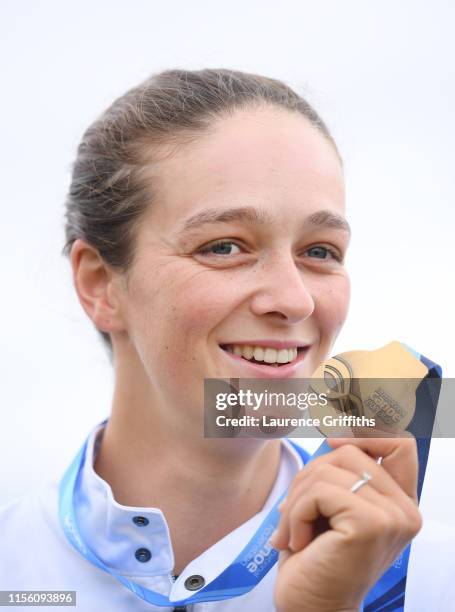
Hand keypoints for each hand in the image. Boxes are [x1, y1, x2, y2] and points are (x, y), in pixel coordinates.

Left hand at [271, 437, 421, 611]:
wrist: (310, 609)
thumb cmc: (315, 557)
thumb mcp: (331, 505)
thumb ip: (342, 472)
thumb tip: (337, 435)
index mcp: (399, 502)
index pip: (399, 443)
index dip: (366, 430)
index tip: (331, 442)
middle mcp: (405, 509)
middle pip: (349, 450)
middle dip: (309, 475)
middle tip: (293, 513)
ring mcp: (392, 517)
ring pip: (327, 469)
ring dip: (296, 499)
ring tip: (292, 533)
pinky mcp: (371, 524)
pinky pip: (319, 491)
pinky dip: (295, 514)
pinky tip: (296, 543)